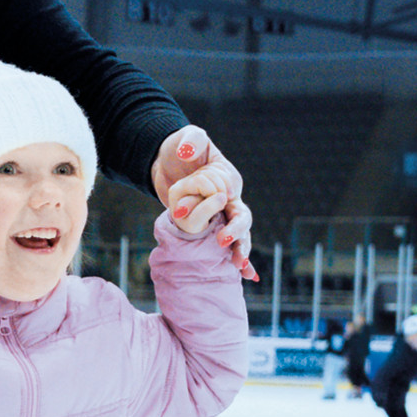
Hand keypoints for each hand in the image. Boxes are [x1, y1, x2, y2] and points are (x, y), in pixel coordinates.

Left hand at [152, 125, 256, 278]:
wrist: (168, 163)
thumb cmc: (180, 148)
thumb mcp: (186, 139)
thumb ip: (191, 141)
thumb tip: (187, 151)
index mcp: (227, 179)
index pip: (228, 195)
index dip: (212, 204)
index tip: (185, 210)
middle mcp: (229, 199)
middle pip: (241, 218)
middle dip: (236, 232)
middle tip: (222, 242)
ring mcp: (221, 214)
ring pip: (239, 234)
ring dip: (241, 250)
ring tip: (240, 266)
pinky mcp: (210, 226)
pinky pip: (227, 244)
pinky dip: (240, 260)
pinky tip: (248, 277)